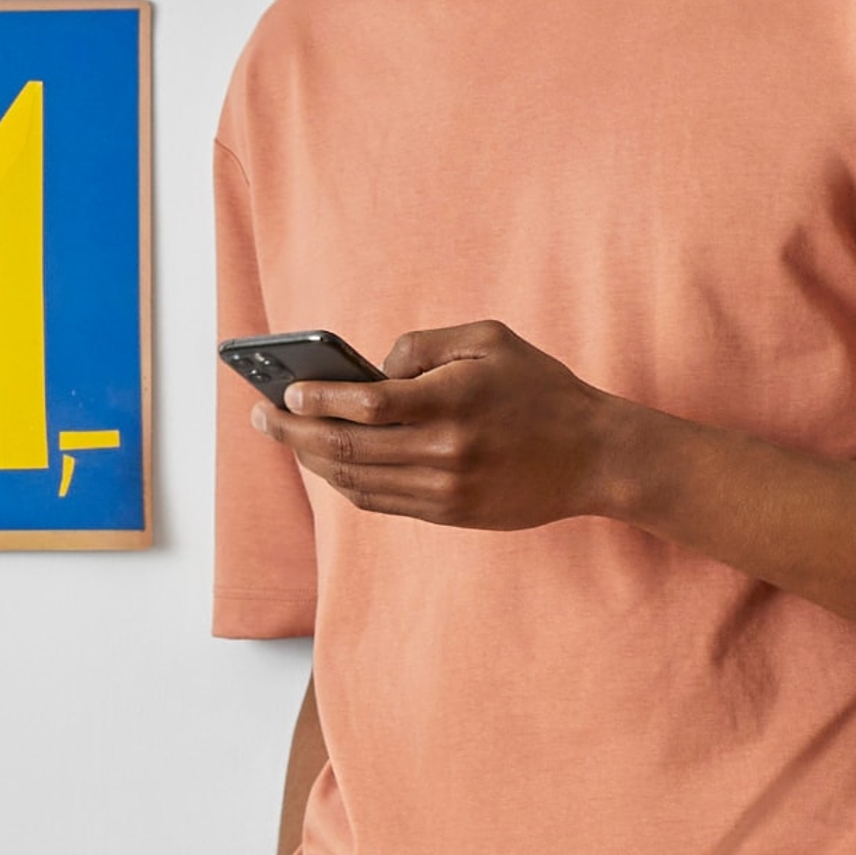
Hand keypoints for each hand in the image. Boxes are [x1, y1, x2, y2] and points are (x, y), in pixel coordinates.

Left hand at [259, 320, 642, 531]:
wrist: (593, 455)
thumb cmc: (539, 388)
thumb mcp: (491, 340)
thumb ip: (423, 346)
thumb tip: (367, 368)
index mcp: (454, 401)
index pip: (364, 405)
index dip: (316, 400)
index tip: (284, 392)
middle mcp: (444, 450)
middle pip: (346, 448)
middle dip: (293, 432)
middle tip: (262, 416)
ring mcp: (443, 489)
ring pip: (354, 480)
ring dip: (310, 460)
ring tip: (285, 436)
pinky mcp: (446, 514)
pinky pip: (376, 501)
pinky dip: (342, 482)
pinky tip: (323, 461)